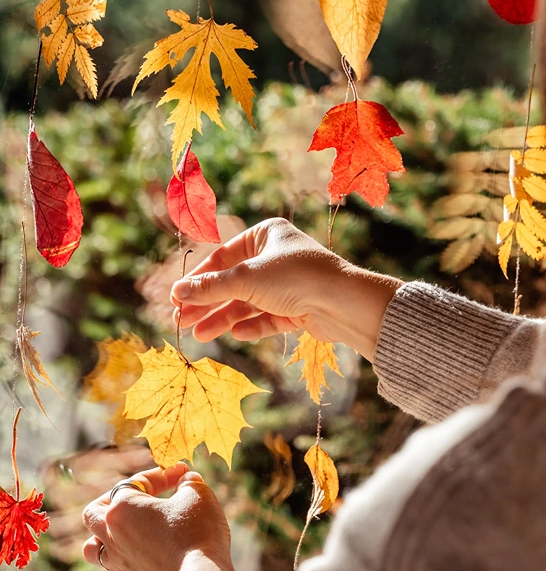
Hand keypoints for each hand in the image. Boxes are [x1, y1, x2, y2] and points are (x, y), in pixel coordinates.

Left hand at [81, 466, 236, 570]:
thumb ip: (188, 482)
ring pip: (92, 550)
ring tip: (122, 535)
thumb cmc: (197, 532)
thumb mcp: (199, 495)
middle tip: (135, 501)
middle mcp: (112, 535)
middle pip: (93, 513)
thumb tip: (187, 480)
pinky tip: (131, 569)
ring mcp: (119, 564)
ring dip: (102, 540)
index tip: (182, 473)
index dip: (162, 474)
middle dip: (111, 502)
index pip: (136, 481)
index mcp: (123, 507)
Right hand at [170, 218, 400, 361]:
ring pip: (248, 302)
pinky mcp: (299, 308)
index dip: (199, 278)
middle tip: (182, 320)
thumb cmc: (295, 277)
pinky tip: (236, 334)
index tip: (176, 297)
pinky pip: (269, 317)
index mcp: (266, 235)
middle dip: (208, 302)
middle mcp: (277, 257)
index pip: (223, 256)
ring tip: (200, 335)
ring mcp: (289, 284)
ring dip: (224, 318)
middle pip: (233, 282)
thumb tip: (177, 292)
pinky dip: (252, 325)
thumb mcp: (246, 279)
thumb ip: (211, 287)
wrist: (343, 302)